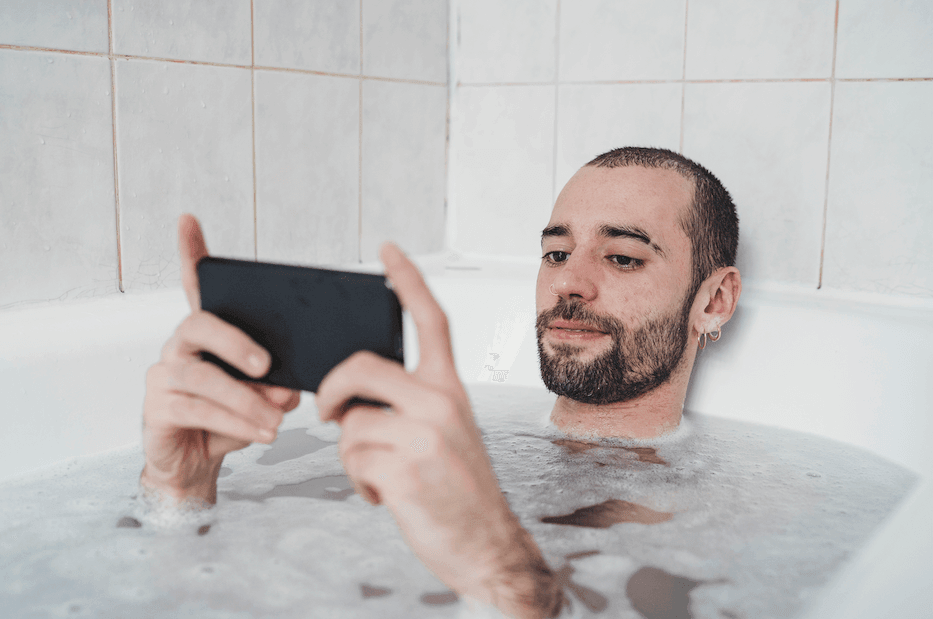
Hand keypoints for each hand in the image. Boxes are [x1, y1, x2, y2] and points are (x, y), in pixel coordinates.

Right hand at [139, 215, 300, 503]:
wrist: (196, 463)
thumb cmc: (232, 419)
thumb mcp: (264, 398)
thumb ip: (276, 386)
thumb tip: (288, 388)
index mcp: (207, 334)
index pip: (194, 287)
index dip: (190, 253)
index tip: (188, 220)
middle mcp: (179, 345)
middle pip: (199, 325)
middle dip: (236, 342)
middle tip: (267, 366)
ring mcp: (163, 374)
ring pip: (203, 378)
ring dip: (247, 400)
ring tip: (278, 420)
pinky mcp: (156, 407)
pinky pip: (196, 410)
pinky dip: (236, 422)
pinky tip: (263, 432)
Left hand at [316, 244, 563, 618]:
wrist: (486, 544)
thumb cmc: (456, 488)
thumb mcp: (445, 433)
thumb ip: (409, 404)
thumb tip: (349, 396)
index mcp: (451, 387)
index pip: (430, 319)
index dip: (407, 280)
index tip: (387, 249)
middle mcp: (442, 401)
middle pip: (360, 366)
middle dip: (333, 391)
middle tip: (331, 415)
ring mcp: (426, 435)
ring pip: (350, 423)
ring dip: (352, 455)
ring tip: (382, 475)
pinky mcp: (407, 469)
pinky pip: (352, 459)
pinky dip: (360, 483)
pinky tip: (384, 496)